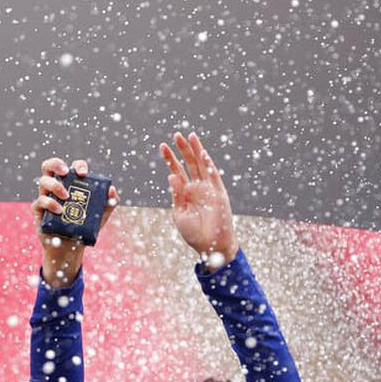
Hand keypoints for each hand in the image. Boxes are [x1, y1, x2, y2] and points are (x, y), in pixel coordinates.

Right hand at [33, 158, 117, 287]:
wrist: (70, 248)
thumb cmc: (84, 228)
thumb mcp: (101, 215)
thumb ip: (109, 202)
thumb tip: (112, 190)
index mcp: (71, 184)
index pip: (72, 167)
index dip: (78, 165)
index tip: (84, 174)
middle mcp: (56, 187)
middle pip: (48, 167)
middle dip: (56, 164)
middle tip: (66, 172)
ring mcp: (45, 197)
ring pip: (43, 181)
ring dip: (55, 186)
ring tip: (66, 197)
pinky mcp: (38, 210)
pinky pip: (40, 201)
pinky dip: (50, 203)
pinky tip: (60, 210)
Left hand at [159, 132, 237, 269]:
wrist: (210, 246)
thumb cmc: (194, 233)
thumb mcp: (179, 214)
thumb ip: (176, 195)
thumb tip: (171, 176)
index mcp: (185, 192)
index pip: (176, 170)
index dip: (170, 158)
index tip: (162, 146)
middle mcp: (197, 187)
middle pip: (189, 163)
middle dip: (182, 149)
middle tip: (176, 135)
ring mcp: (208, 189)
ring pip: (202, 165)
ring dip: (196, 151)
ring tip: (190, 136)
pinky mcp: (219, 194)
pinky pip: (213, 177)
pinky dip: (208, 165)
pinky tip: (202, 154)